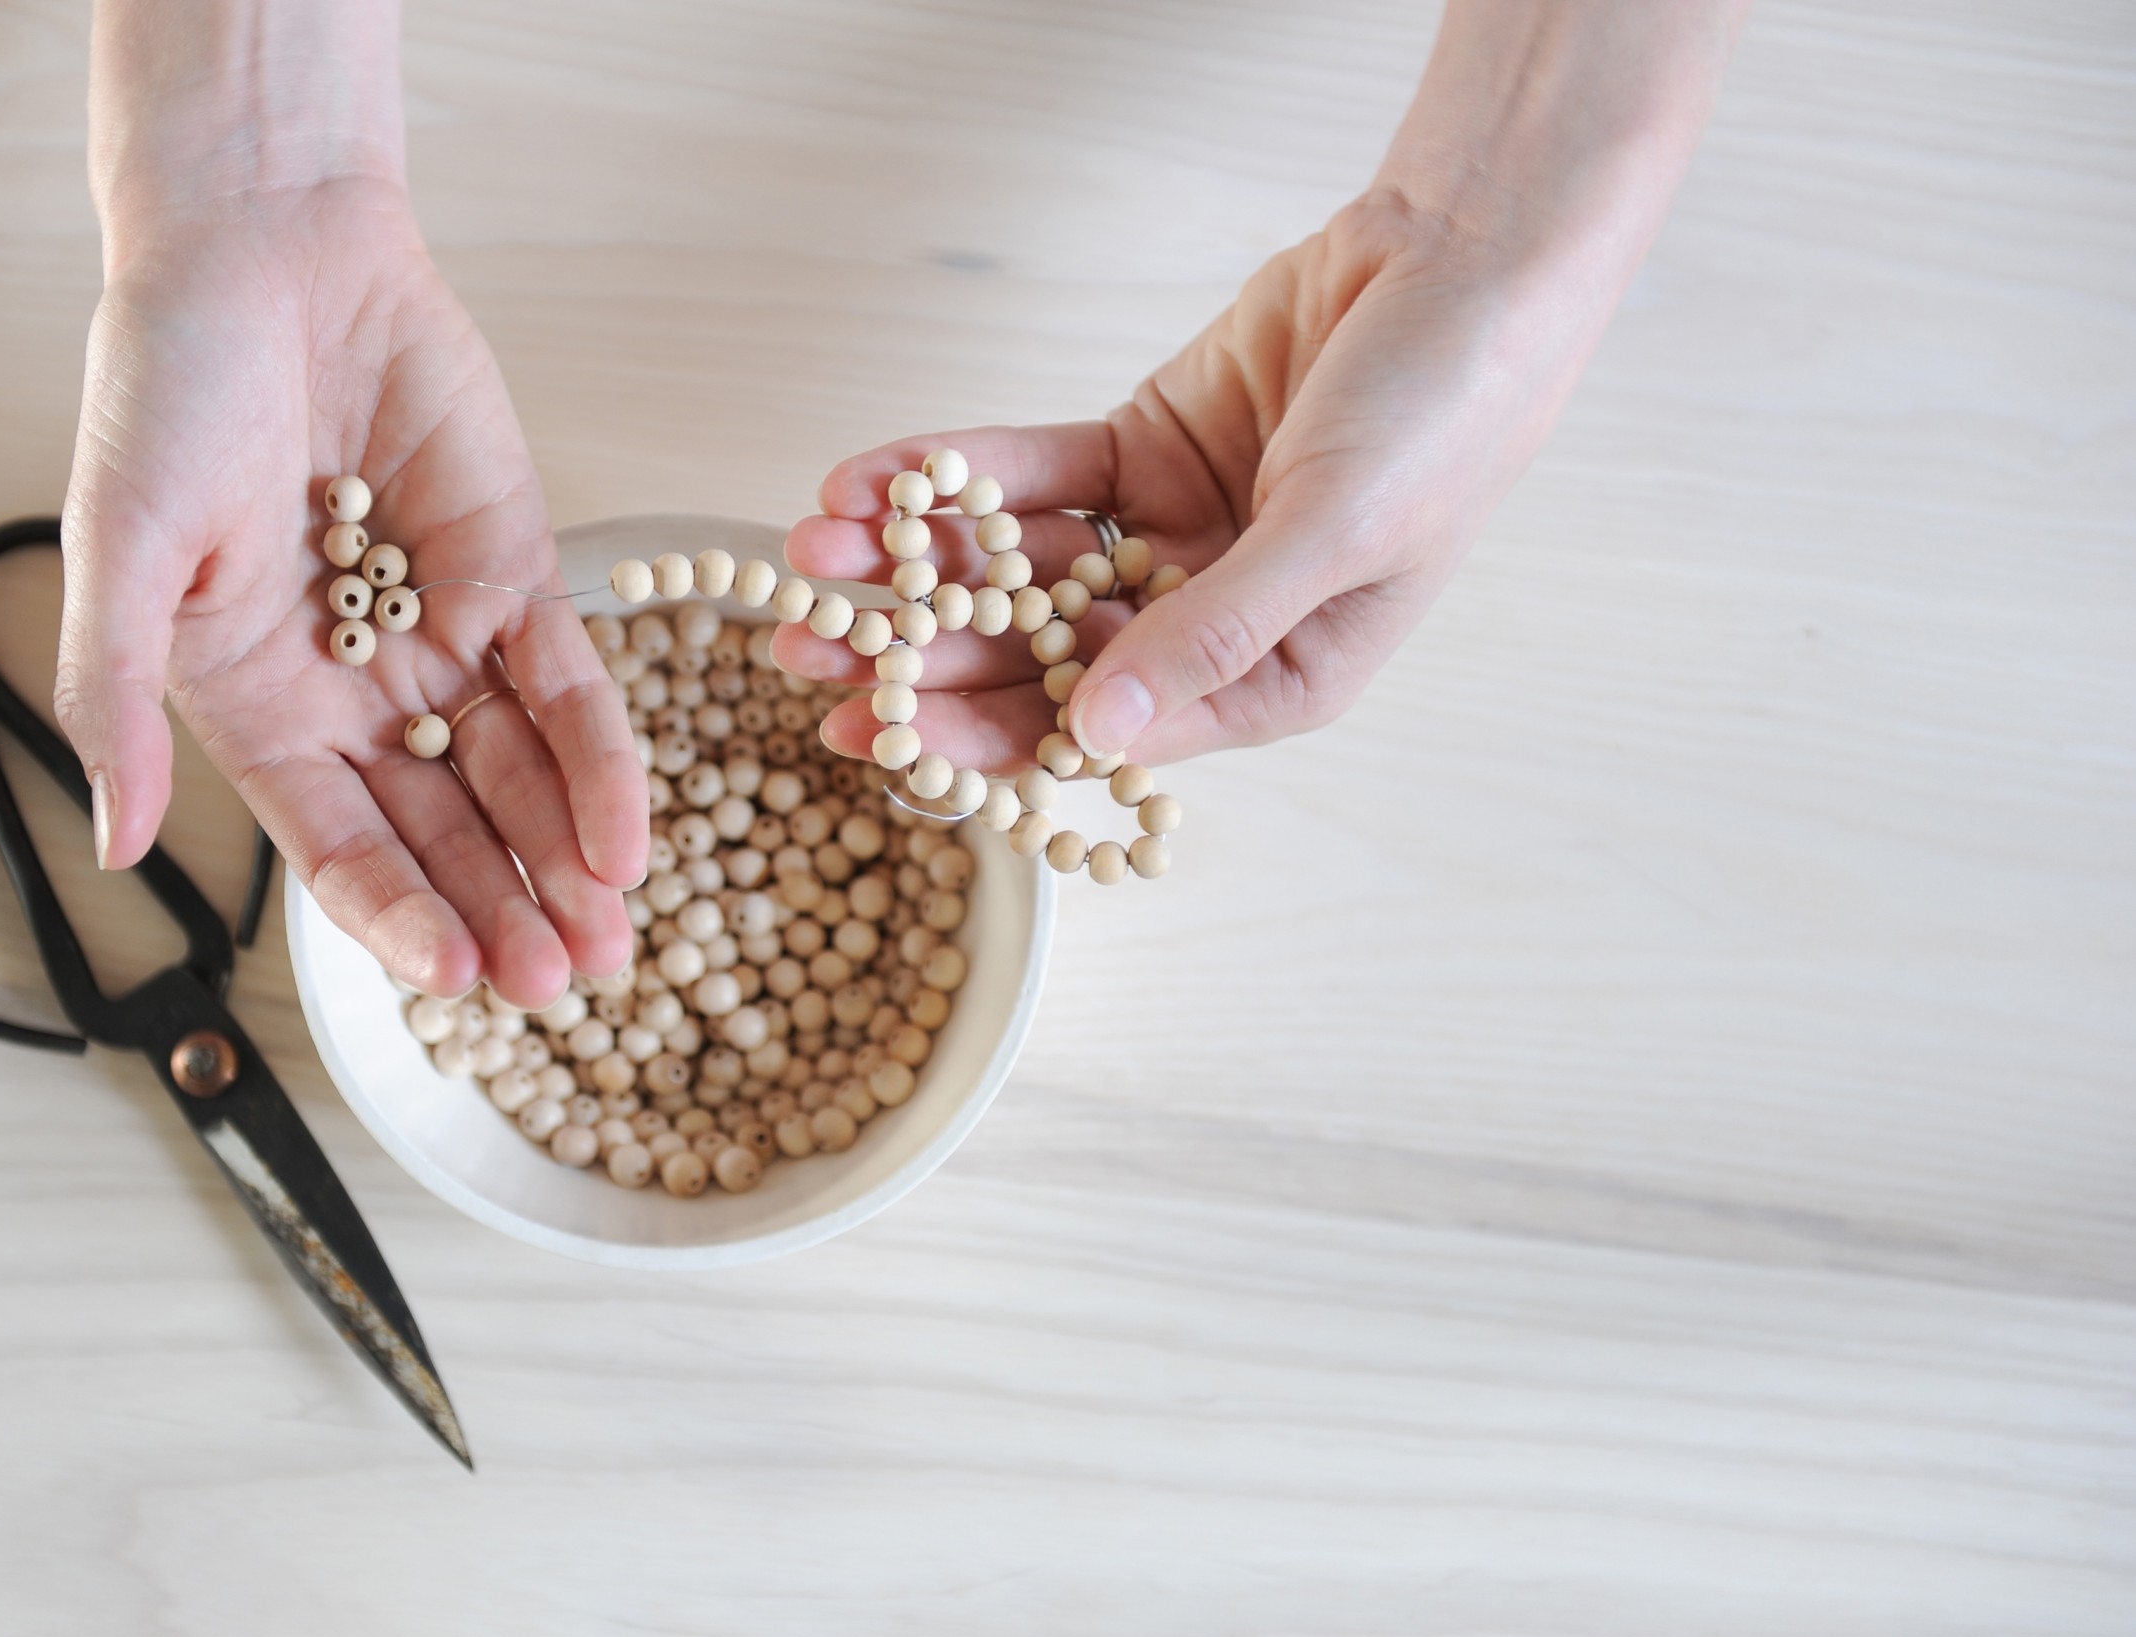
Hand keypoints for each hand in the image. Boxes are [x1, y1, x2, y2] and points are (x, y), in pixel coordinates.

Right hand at [55, 176, 646, 1004]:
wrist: (265, 248)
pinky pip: (569, 687)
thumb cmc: (166, 388)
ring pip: (516, 778)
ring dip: (562, 863)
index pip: (336, 843)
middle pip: (441, 831)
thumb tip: (112, 841)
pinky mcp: (516, 575)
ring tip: (608, 945)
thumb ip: (112, 696)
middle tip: (559, 984)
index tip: (455, 977)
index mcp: (255, 707)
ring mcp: (441, 638)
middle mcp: (354, 694)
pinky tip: (629, 838)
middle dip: (501, 910)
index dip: (396, 915)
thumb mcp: (119, 546)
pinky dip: (601, 761)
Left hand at [779, 0, 1741, 772]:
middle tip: (807, 661)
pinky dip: (953, 477)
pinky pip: (1030, 476)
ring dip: (917, 565)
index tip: (889, 742)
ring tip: (812, 558)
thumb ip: (1211, 636)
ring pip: (1018, 569)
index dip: (994, 738)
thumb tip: (1095, 739)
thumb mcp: (1334, 539)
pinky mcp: (1140, 452)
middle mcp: (1209, 624)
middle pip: (1041, 660)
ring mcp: (1169, 537)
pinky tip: (869, 482)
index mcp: (1273, 684)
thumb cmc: (1443, 420)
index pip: (1111, 734)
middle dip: (922, 660)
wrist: (1466, 256)